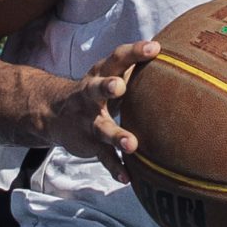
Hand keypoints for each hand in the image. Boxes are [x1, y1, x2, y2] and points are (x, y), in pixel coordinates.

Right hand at [37, 40, 159, 173]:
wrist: (52, 112)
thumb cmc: (96, 89)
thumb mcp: (111, 74)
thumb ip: (135, 66)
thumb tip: (175, 53)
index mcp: (101, 73)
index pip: (117, 59)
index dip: (134, 52)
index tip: (155, 48)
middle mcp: (91, 94)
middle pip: (98, 88)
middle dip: (108, 87)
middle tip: (119, 87)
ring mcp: (88, 120)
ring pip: (102, 127)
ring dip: (116, 135)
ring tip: (132, 144)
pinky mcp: (88, 142)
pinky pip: (102, 156)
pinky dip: (114, 167)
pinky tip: (127, 178)